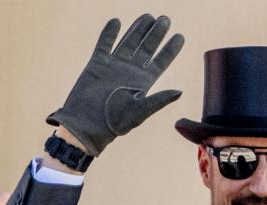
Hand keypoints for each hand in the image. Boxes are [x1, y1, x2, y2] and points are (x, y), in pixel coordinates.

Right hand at [46, 14, 184, 155]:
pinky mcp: (97, 64)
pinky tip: (117, 21)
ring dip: (138, 29)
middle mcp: (131, 72)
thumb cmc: (114, 123)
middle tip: (166, 19)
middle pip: (146, 48)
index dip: (170, 49)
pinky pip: (104, 44)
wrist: (86, 125)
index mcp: (144, 82)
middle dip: (156, 34)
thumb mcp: (140, 111)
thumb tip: (180, 91)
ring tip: (148, 16)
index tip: (180, 36)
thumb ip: (159, 99)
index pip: (160, 62)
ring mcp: (114, 66)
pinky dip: (109, 33)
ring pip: (128, 42)